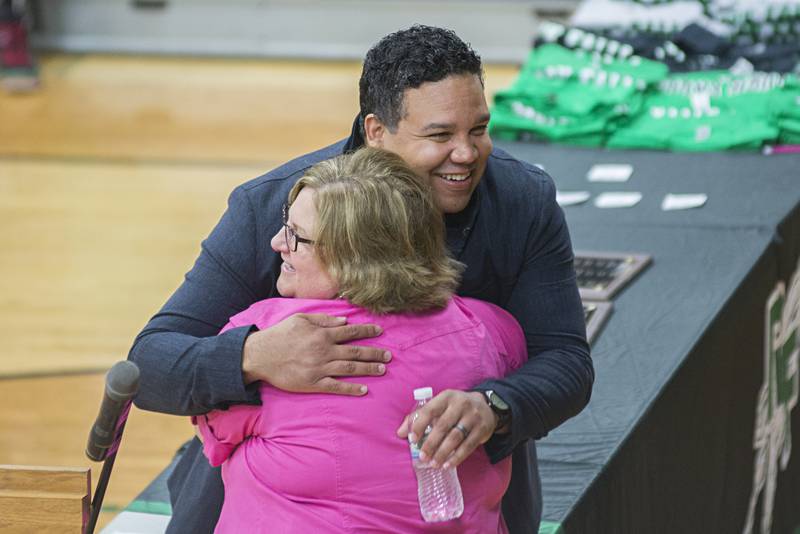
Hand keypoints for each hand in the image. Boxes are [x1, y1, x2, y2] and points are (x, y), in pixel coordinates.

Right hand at [241, 313, 389, 395]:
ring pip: (350, 368)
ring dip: (368, 369)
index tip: (380, 331)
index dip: (367, 331)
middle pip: (355, 351)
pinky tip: (364, 389)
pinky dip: (351, 388)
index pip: (350, 331)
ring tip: (382, 369)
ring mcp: (319, 368)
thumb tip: (344, 321)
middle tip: (389, 355)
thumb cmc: (280, 335)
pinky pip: (336, 386)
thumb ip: (324, 319)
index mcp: (322, 334)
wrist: (260, 355)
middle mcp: (324, 351)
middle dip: (374, 353)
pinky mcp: (313, 383)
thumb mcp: (301, 319)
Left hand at [396, 390, 496, 468]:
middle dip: (431, 443)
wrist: (486, 405)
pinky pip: (468, 446)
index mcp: (446, 397)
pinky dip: (457, 457)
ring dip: (443, 453)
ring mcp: (473, 417)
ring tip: (433, 464)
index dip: (419, 425)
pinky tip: (448, 465)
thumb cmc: (455, 407)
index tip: (412, 439)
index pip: (430, 410)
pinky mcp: (482, 429)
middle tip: (422, 457)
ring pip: (456, 437)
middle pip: (443, 426)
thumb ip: (419, 417)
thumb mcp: (439, 405)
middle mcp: (460, 404)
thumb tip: (399, 433)